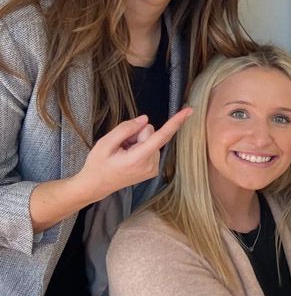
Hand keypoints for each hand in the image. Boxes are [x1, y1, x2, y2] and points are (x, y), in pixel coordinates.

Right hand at [74, 109, 191, 200]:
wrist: (96, 184)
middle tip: (121, 146)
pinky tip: (128, 156)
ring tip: (123, 153)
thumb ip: (126, 129)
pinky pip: (150, 147)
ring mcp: (154, 168)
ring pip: (151, 139)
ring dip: (136, 142)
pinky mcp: (154, 168)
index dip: (175, 122)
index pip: (161, 137)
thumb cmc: (98, 164)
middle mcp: (151, 165)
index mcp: (138, 159)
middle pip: (151, 133)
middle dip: (136, 134)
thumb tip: (145, 119)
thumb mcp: (105, 143)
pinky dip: (140, 147)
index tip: (189, 111)